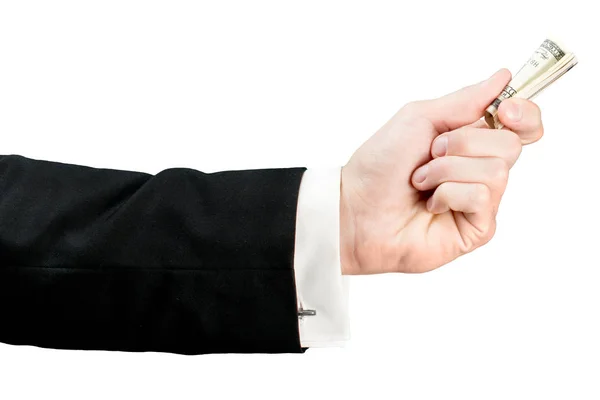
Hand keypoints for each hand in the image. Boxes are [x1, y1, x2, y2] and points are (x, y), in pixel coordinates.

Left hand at [340, 69, 543, 274]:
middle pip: (511, 145)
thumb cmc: (380, 165)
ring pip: (496, 171)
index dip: (525, 114)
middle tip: (431, 152)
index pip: (523, 125)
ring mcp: (481, 201)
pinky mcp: (477, 228)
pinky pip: (481, 197)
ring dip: (446, 170)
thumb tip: (503, 77)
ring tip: (420, 181)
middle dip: (463, 142)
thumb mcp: (419, 118)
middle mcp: (480, 169)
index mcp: (471, 140)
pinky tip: (429, 204)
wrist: (355, 207)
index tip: (505, 110)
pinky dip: (447, 194)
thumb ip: (465, 101)